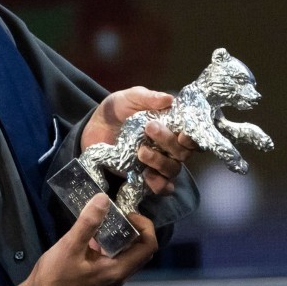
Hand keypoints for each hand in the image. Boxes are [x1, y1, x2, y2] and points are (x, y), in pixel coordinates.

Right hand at [20, 194, 158, 285]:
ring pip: (128, 252)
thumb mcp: (70, 246)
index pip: (148, 247)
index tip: (127, 213)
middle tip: (119, 213)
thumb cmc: (54, 275)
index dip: (145, 226)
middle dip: (136, 228)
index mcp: (118, 270)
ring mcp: (109, 276)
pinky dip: (110, 241)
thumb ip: (88, 222)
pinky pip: (114, 255)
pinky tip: (94, 230)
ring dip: (123, 234)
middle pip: (141, 249)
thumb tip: (104, 199)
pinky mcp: (99, 274)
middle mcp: (119, 274)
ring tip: (108, 217)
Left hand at [80, 87, 197, 194]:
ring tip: (141, 152)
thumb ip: (147, 98)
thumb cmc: (116, 111)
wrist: (93, 129)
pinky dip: (159, 185)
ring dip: (160, 162)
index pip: (192, 134)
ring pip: (173, 169)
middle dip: (169, 142)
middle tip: (149, 128)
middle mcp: (169, 146)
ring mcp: (158, 163)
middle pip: (183, 152)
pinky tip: (146, 176)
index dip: (193, 137)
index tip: (183, 134)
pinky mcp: (146, 177)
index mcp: (171, 126)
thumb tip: (170, 99)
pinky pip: (162, 187)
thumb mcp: (129, 98)